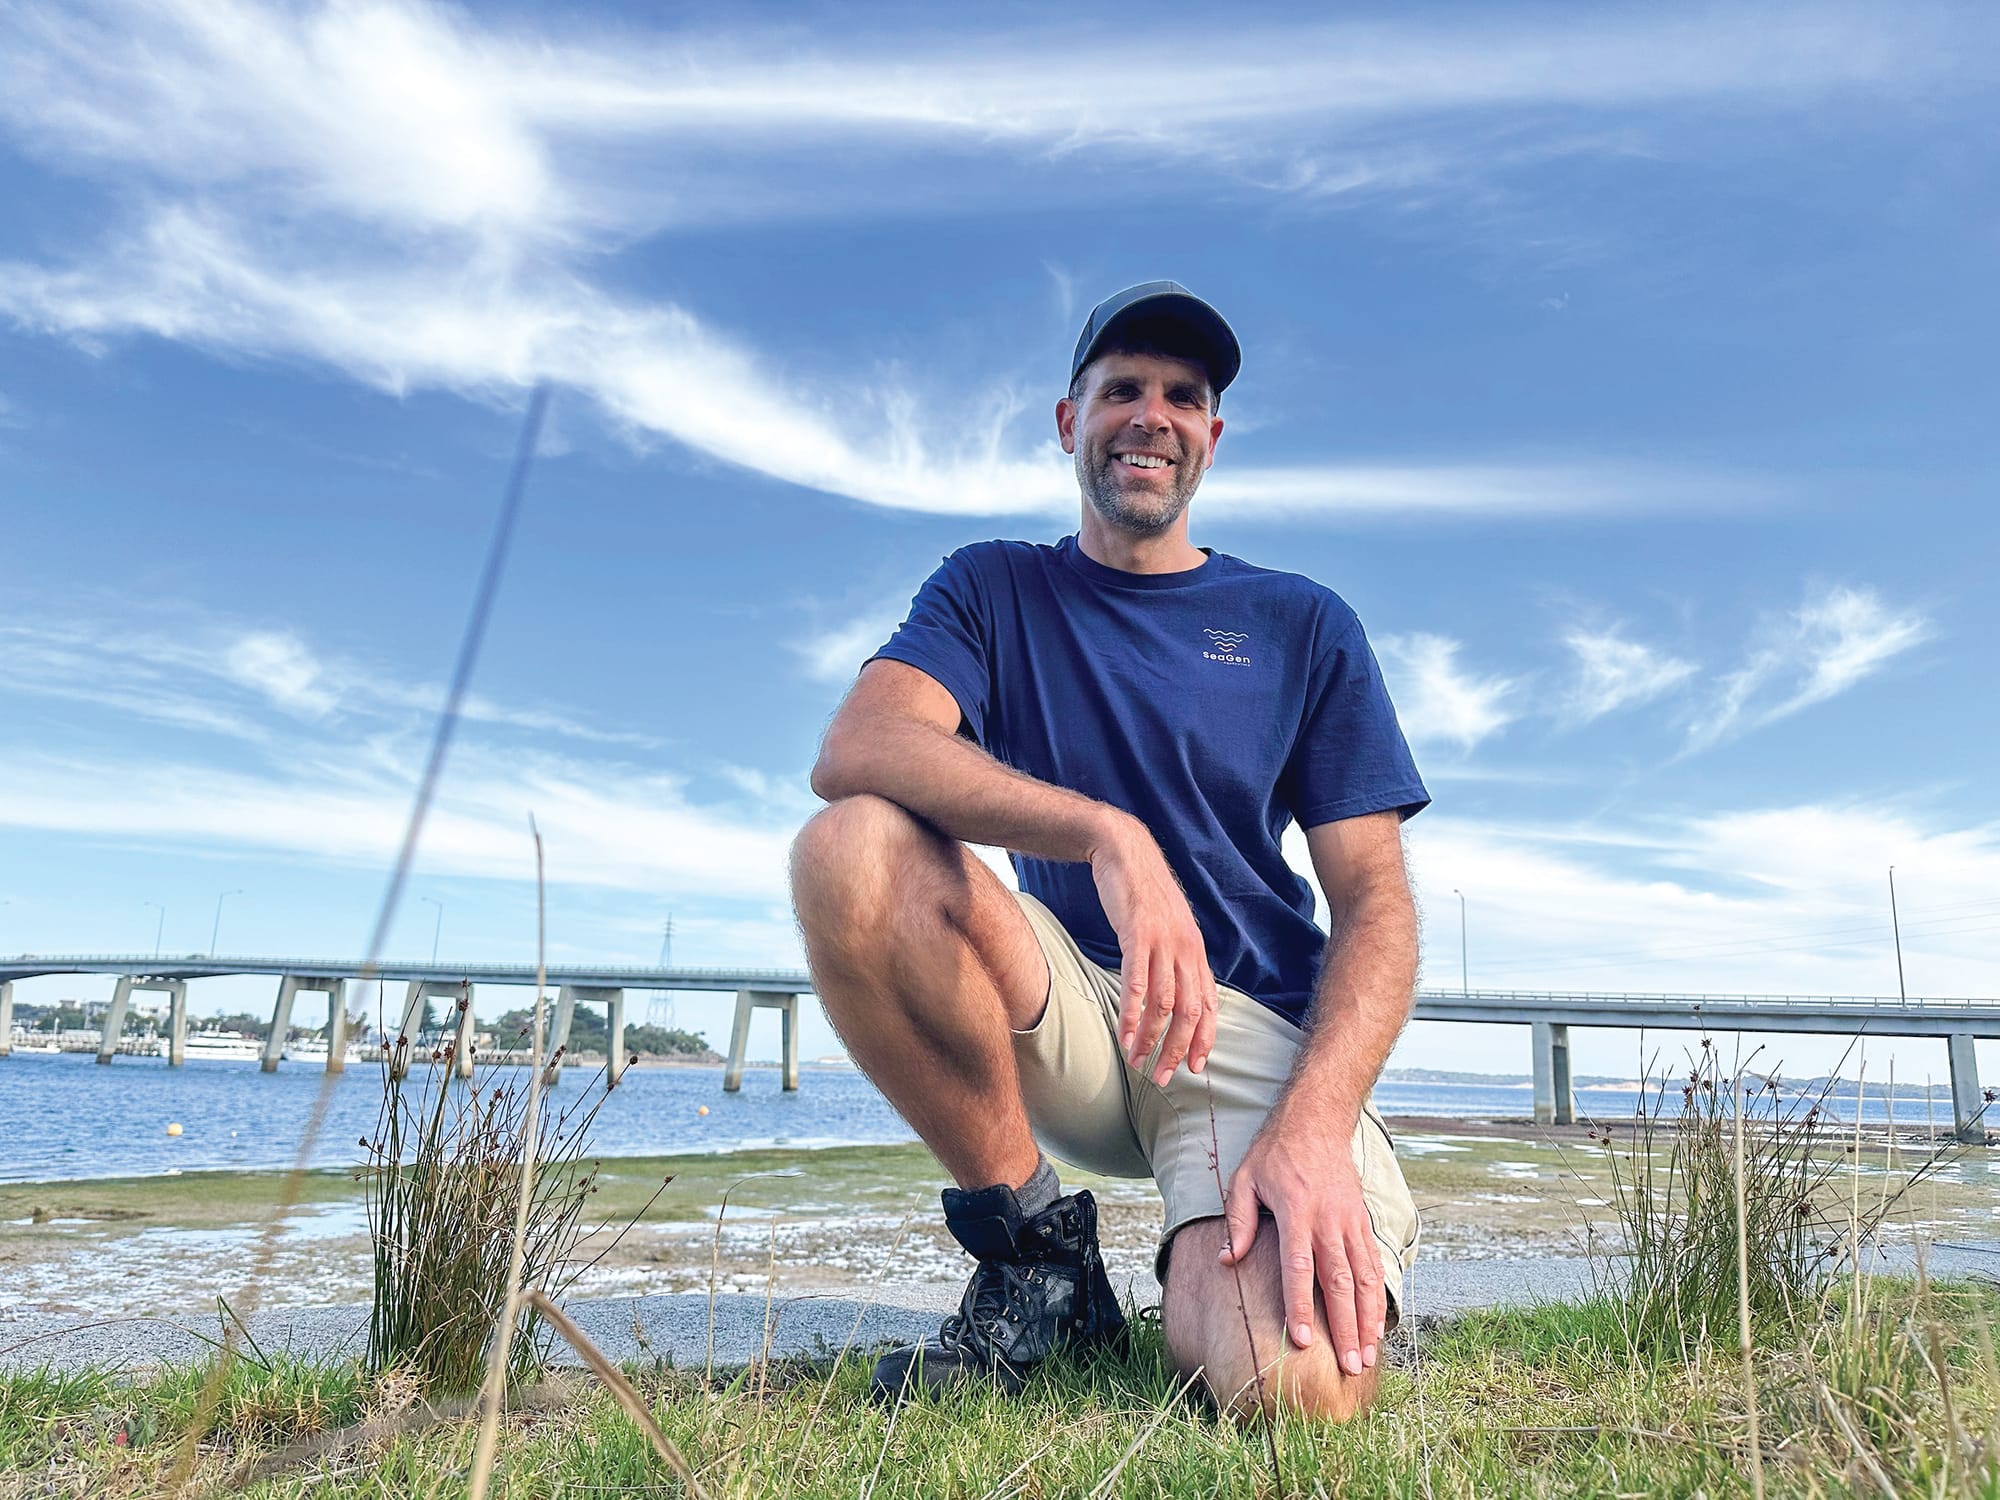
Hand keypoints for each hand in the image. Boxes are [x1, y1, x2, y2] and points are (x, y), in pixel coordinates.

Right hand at [1088, 817, 1216, 1085]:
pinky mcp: (1138, 934)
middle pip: (1190, 1011)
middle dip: (1179, 1049)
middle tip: (1166, 1078)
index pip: (1209, 1005)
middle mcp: (1186, 950)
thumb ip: (1173, 958)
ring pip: (1164, 1002)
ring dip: (1152, 1038)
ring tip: (1138, 1062)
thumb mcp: (1168, 927)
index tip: (1196, 1068)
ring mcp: (1163, 942)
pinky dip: (1133, 1013)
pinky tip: (1125, 1035)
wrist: (1126, 851)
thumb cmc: (1143, 893)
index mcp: (1195, 951)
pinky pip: (1137, 982)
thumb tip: (1172, 992)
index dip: (1204, 1040)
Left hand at [1219, 1110, 1383, 1376]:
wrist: (1317, 1120)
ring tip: (1368, 1356)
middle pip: (1339, 1282)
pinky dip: (1377, 1297)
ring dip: (1367, 1319)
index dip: (1300, 1306)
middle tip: (1350, 1366)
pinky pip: (1373, 1264)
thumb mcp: (1245, 1178)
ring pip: (1364, 1278)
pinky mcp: (1362, 1221)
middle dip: (1345, 1327)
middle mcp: (1328, 1220)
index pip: (1299, 1268)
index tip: (1304, 1340)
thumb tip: (1229, 1261)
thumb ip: (1239, 1220)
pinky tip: (1377, 1324)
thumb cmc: (1274, 1152)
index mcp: (1295, 1211)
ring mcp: (1350, 1221)